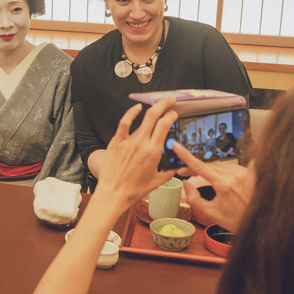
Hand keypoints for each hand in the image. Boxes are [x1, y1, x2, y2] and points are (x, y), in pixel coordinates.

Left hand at [92, 99, 177, 214]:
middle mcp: (142, 143)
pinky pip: (124, 123)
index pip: (165, 125)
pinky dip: (131, 113)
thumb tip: (180, 165)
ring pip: (142, 118)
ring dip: (151, 109)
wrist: (114, 193)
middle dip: (164, 105)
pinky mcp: (116, 141)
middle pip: (155, 116)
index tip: (174, 114)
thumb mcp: (158, 181)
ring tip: (157, 104)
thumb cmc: (135, 189)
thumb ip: (171, 171)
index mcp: (153, 152)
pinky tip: (137, 107)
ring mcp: (128, 141)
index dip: (171, 116)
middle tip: (170, 100)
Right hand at [174, 143, 252, 231]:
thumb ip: (194, 199)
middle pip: (208, 165)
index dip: (186, 156)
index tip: (177, 146)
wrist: (257, 222)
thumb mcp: (211, 213)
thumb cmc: (235, 220)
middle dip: (195, 167)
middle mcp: (234, 176)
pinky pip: (232, 165)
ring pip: (219, 164)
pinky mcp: (250, 173)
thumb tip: (186, 184)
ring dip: (208, 168)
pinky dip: (223, 168)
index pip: (200, 167)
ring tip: (202, 176)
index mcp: (223, 186)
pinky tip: (220, 173)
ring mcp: (243, 173)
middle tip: (184, 172)